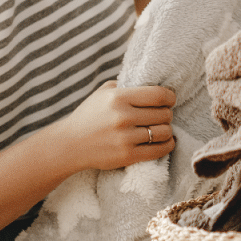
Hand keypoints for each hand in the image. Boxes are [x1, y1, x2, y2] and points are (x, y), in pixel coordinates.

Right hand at [55, 80, 175, 170]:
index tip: (170, 100)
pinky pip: (159, 150)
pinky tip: (166, 141)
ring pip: (164, 132)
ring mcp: (125, 138)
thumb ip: (126, 85)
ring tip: (162, 128)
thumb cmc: (89, 115)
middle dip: (167, 114)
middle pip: (164, 114)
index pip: (158, 95)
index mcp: (118, 98)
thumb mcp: (103, 92)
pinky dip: (167, 145)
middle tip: (162, 115)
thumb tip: (152, 84)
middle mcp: (123, 117)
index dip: (170, 97)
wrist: (70, 144)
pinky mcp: (127, 156)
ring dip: (167, 130)